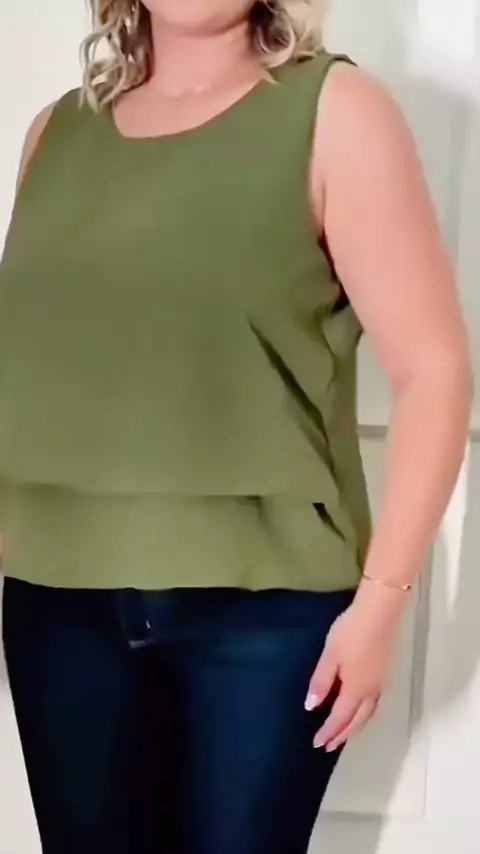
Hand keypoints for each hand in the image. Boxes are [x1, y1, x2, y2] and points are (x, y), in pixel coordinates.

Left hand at [305, 588, 402, 751]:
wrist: (380, 612)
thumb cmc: (351, 632)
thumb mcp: (330, 656)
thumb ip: (321, 681)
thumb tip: (312, 707)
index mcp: (356, 689)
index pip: (340, 718)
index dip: (329, 732)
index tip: (317, 744)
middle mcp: (371, 691)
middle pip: (357, 720)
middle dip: (342, 734)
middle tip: (329, 746)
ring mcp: (380, 682)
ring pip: (368, 713)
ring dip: (355, 726)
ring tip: (344, 733)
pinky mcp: (384, 672)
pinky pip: (373, 703)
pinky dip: (363, 714)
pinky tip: (359, 708)